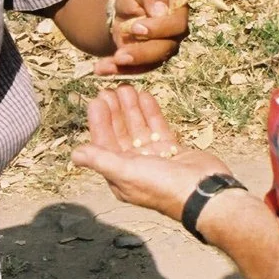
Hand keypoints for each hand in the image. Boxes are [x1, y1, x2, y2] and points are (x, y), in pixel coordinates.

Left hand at [70, 85, 232, 220]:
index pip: (104, 145)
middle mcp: (136, 168)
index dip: (99, 123)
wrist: (204, 191)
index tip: (96, 101)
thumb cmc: (164, 186)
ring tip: (126, 88)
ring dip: (131, 109)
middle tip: (109, 90)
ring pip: (139, 129)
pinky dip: (151, 113)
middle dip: (114, 113)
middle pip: (120, 135)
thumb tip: (75, 154)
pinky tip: (145, 96)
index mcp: (121, 176)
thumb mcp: (127, 172)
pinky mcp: (173, 151)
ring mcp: (155, 158)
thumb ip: (101, 160)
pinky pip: (158, 128)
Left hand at [96, 0, 188, 75]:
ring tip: (108, 64)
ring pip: (152, 63)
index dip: (158, 28)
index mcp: (178, 12)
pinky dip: (119, 70)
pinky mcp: (150, 61)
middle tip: (120, 54)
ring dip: (130, 66)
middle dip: (142, 53)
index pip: (176, 25)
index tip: (136, 28)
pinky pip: (137, 70)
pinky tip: (102, 68)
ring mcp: (164, 49)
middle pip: (166, 48)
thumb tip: (161, 10)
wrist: (121, 10)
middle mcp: (175, 34)